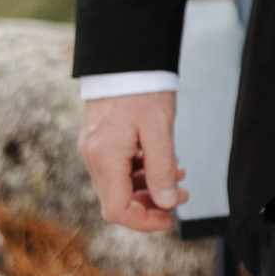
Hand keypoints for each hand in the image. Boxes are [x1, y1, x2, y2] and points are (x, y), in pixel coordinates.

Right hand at [78, 92, 187, 232]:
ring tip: (178, 175)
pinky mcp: (101, 137)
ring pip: (120, 182)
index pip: (117, 210)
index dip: (144, 221)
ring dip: (149, 185)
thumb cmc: (142, 87)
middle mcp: (93, 156)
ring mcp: (95, 146)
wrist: (125, 54)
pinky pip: (119, 165)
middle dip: (151, 202)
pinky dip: (141, 169)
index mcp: (104, 158)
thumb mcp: (159, 129)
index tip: (169, 219)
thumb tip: (166, 203)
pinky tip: (164, 161)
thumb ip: (161, 169)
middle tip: (180, 195)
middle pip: (118, 199)